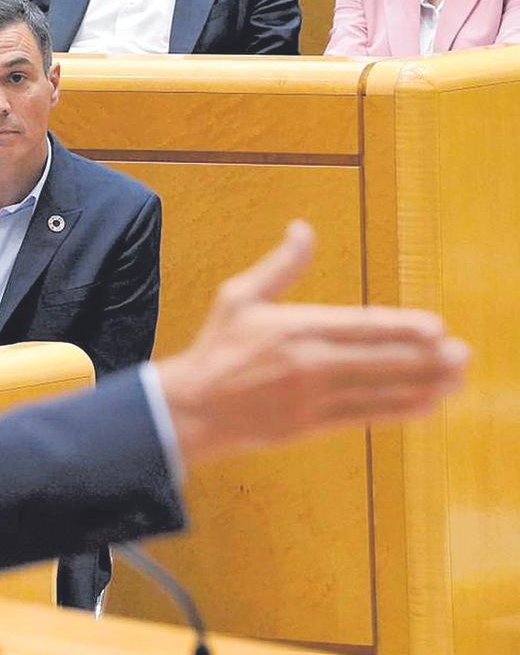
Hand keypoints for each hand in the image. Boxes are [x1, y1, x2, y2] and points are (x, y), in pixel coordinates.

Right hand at [156, 221, 467, 463]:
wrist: (191, 407)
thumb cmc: (216, 348)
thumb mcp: (238, 297)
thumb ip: (280, 266)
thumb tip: (302, 228)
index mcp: (294, 328)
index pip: (359, 327)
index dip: (401, 328)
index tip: (435, 327)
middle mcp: (307, 364)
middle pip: (378, 361)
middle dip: (425, 359)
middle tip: (462, 355)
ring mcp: (311, 398)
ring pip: (378, 391)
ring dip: (422, 385)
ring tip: (456, 379)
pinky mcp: (310, 426)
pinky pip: (364, 417)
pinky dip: (397, 411)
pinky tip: (426, 405)